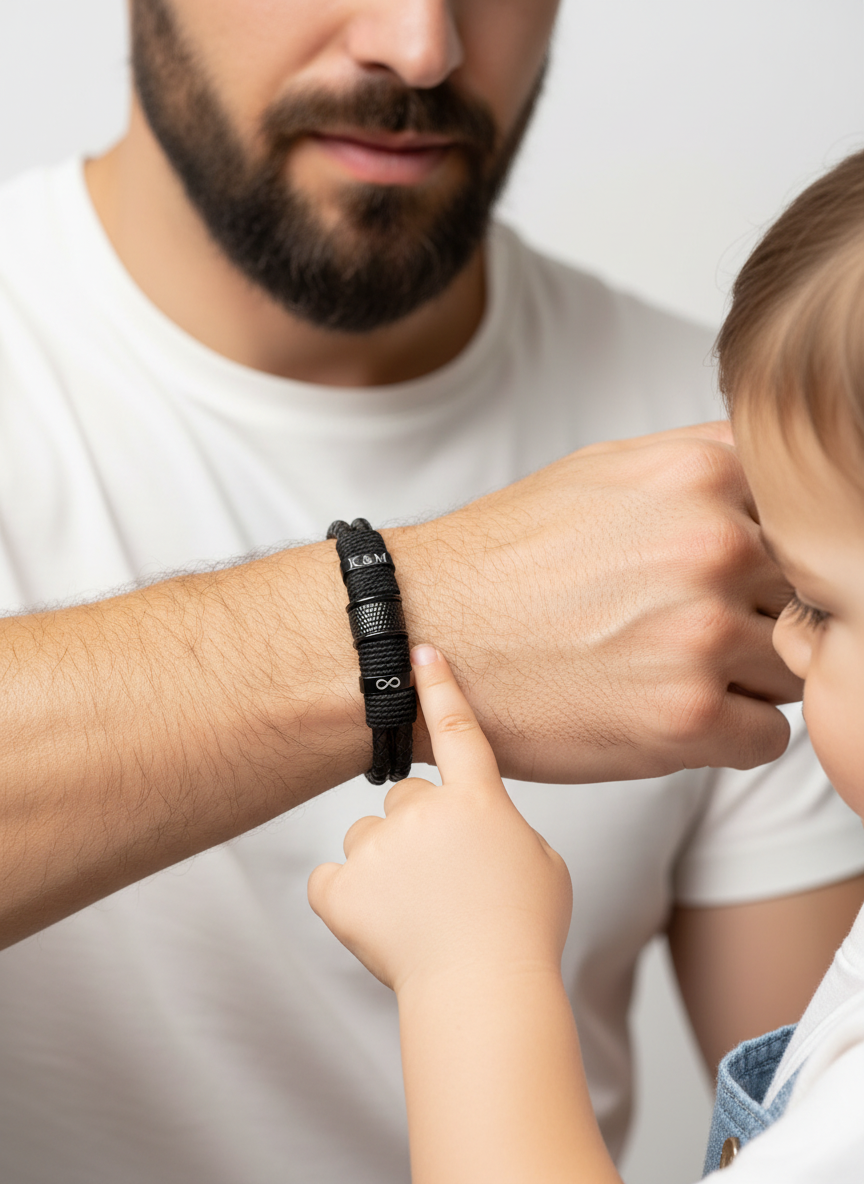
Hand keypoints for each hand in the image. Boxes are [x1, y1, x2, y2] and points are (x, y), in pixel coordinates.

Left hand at [308, 646, 571, 994]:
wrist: (484, 991)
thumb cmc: (523, 932)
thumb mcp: (543, 864)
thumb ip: (503, 827)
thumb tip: (476, 826)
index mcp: (478, 800)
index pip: (456, 727)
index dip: (438, 686)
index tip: (420, 650)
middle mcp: (423, 812)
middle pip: (405, 797)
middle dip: (418, 828)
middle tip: (442, 876)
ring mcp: (378, 848)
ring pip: (367, 837)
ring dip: (383, 863)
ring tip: (416, 910)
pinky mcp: (341, 888)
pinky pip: (330, 879)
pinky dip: (347, 898)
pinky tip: (379, 924)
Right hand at [390, 422, 800, 781]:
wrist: (421, 628)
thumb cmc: (507, 558)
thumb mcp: (602, 470)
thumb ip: (699, 465)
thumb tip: (778, 485)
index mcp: (701, 472)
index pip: (803, 519)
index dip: (770, 555)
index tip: (734, 577)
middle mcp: (714, 544)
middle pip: (804, 595)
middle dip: (758, 616)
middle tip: (685, 630)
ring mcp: (702, 631)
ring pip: (791, 668)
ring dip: (743, 677)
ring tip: (665, 669)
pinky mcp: (687, 717)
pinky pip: (769, 736)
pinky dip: (727, 735)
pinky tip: (663, 711)